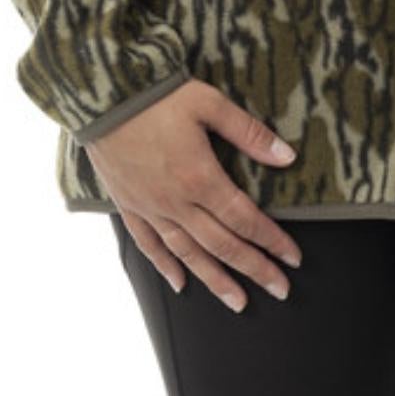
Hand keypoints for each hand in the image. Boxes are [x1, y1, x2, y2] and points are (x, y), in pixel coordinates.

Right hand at [91, 83, 308, 309]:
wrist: (101, 94)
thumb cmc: (157, 95)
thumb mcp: (209, 104)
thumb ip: (249, 133)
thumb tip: (286, 156)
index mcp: (200, 178)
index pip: (245, 221)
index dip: (272, 242)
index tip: (293, 259)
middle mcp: (176, 202)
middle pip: (222, 246)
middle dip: (254, 269)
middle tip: (280, 290)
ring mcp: (150, 207)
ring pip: (187, 254)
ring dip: (215, 280)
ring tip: (238, 302)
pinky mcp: (128, 204)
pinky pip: (148, 244)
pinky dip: (165, 266)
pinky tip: (180, 284)